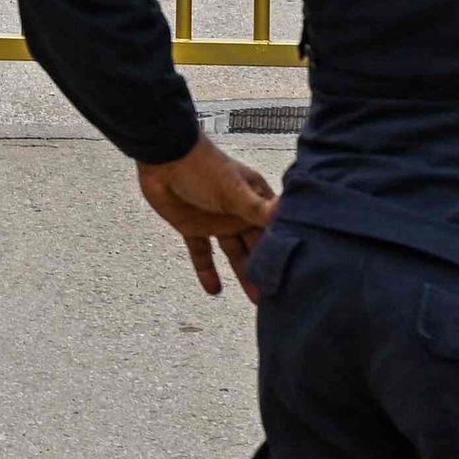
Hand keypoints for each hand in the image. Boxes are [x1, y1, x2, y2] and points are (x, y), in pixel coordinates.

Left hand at [138, 134, 280, 299]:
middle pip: (255, 245)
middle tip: (277, 296)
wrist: (163, 158)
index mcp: (253, 200)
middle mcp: (238, 213)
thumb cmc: (204, 169)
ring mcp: (215, 221)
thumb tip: (287, 213)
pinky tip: (213, 291)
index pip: (272, 230)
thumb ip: (258, 209)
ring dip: (242, 273)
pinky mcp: (192, 227)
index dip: (282, 251)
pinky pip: (202, 253)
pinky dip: (207, 271)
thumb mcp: (234, 191)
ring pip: (233, 252)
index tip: (295, 276)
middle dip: (265, 268)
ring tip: (255, 300)